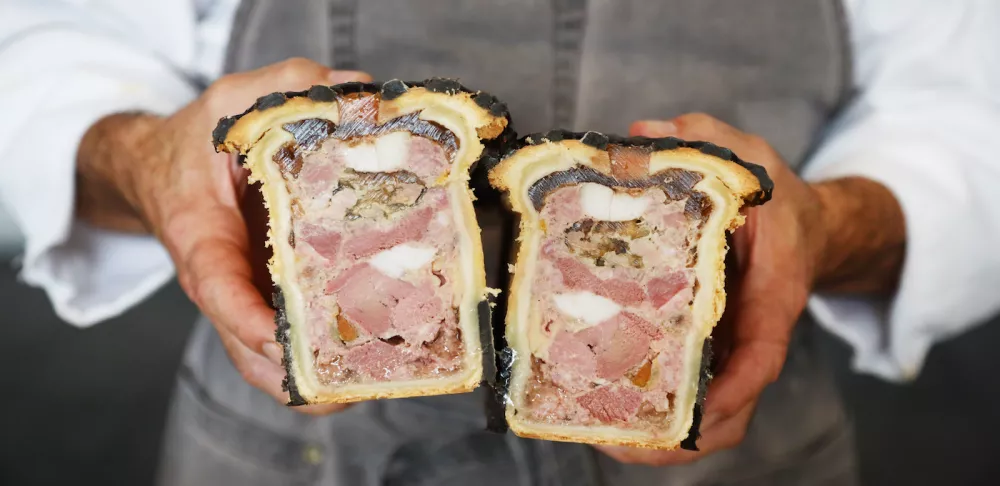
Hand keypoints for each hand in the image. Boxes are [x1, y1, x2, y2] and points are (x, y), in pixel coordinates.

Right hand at [77, 58, 371, 412]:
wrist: (160, 171)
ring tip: (376, 380)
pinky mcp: (264, 305)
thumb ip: (285, 86)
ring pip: (269, 367)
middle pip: (249, 353)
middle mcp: (222, 284)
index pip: (217, 288)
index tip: (282, 337)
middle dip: (299, 377)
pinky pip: (287, 354)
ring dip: (318, 385)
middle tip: (357, 378)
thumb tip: (357, 90)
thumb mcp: (231, 99)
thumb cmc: (194, 142)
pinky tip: (374, 364)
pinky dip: (323, 369)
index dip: (249, 319)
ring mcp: (242, 301)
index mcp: (200, 238)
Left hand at [597, 113, 826, 464]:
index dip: (732, 389)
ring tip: (594, 437)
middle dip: (676, 436)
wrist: (803, 226)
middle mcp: (752, 334)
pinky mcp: (708, 352)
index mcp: (774, 292)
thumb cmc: (777, 198)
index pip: (763, 352)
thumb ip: (707, 140)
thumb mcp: (749, 156)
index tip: (695, 414)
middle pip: (730, 409)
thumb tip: (648, 133)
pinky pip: (687, 397)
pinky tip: (597, 411)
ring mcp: (730, 350)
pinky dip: (650, 415)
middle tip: (614, 438)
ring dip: (656, 437)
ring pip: (706, 416)